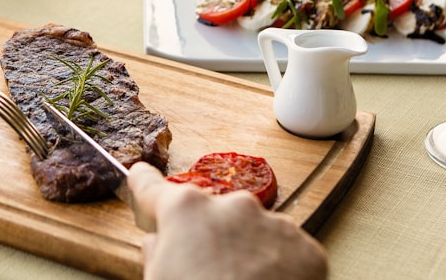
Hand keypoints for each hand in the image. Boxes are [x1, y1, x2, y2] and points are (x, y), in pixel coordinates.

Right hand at [128, 162, 327, 279]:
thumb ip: (154, 255)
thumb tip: (157, 244)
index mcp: (186, 211)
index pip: (154, 188)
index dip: (144, 183)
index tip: (141, 174)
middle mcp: (232, 206)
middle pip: (211, 215)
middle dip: (207, 237)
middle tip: (204, 271)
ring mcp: (272, 224)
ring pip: (251, 232)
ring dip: (244, 252)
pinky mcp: (305, 248)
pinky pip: (283, 251)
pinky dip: (276, 267)